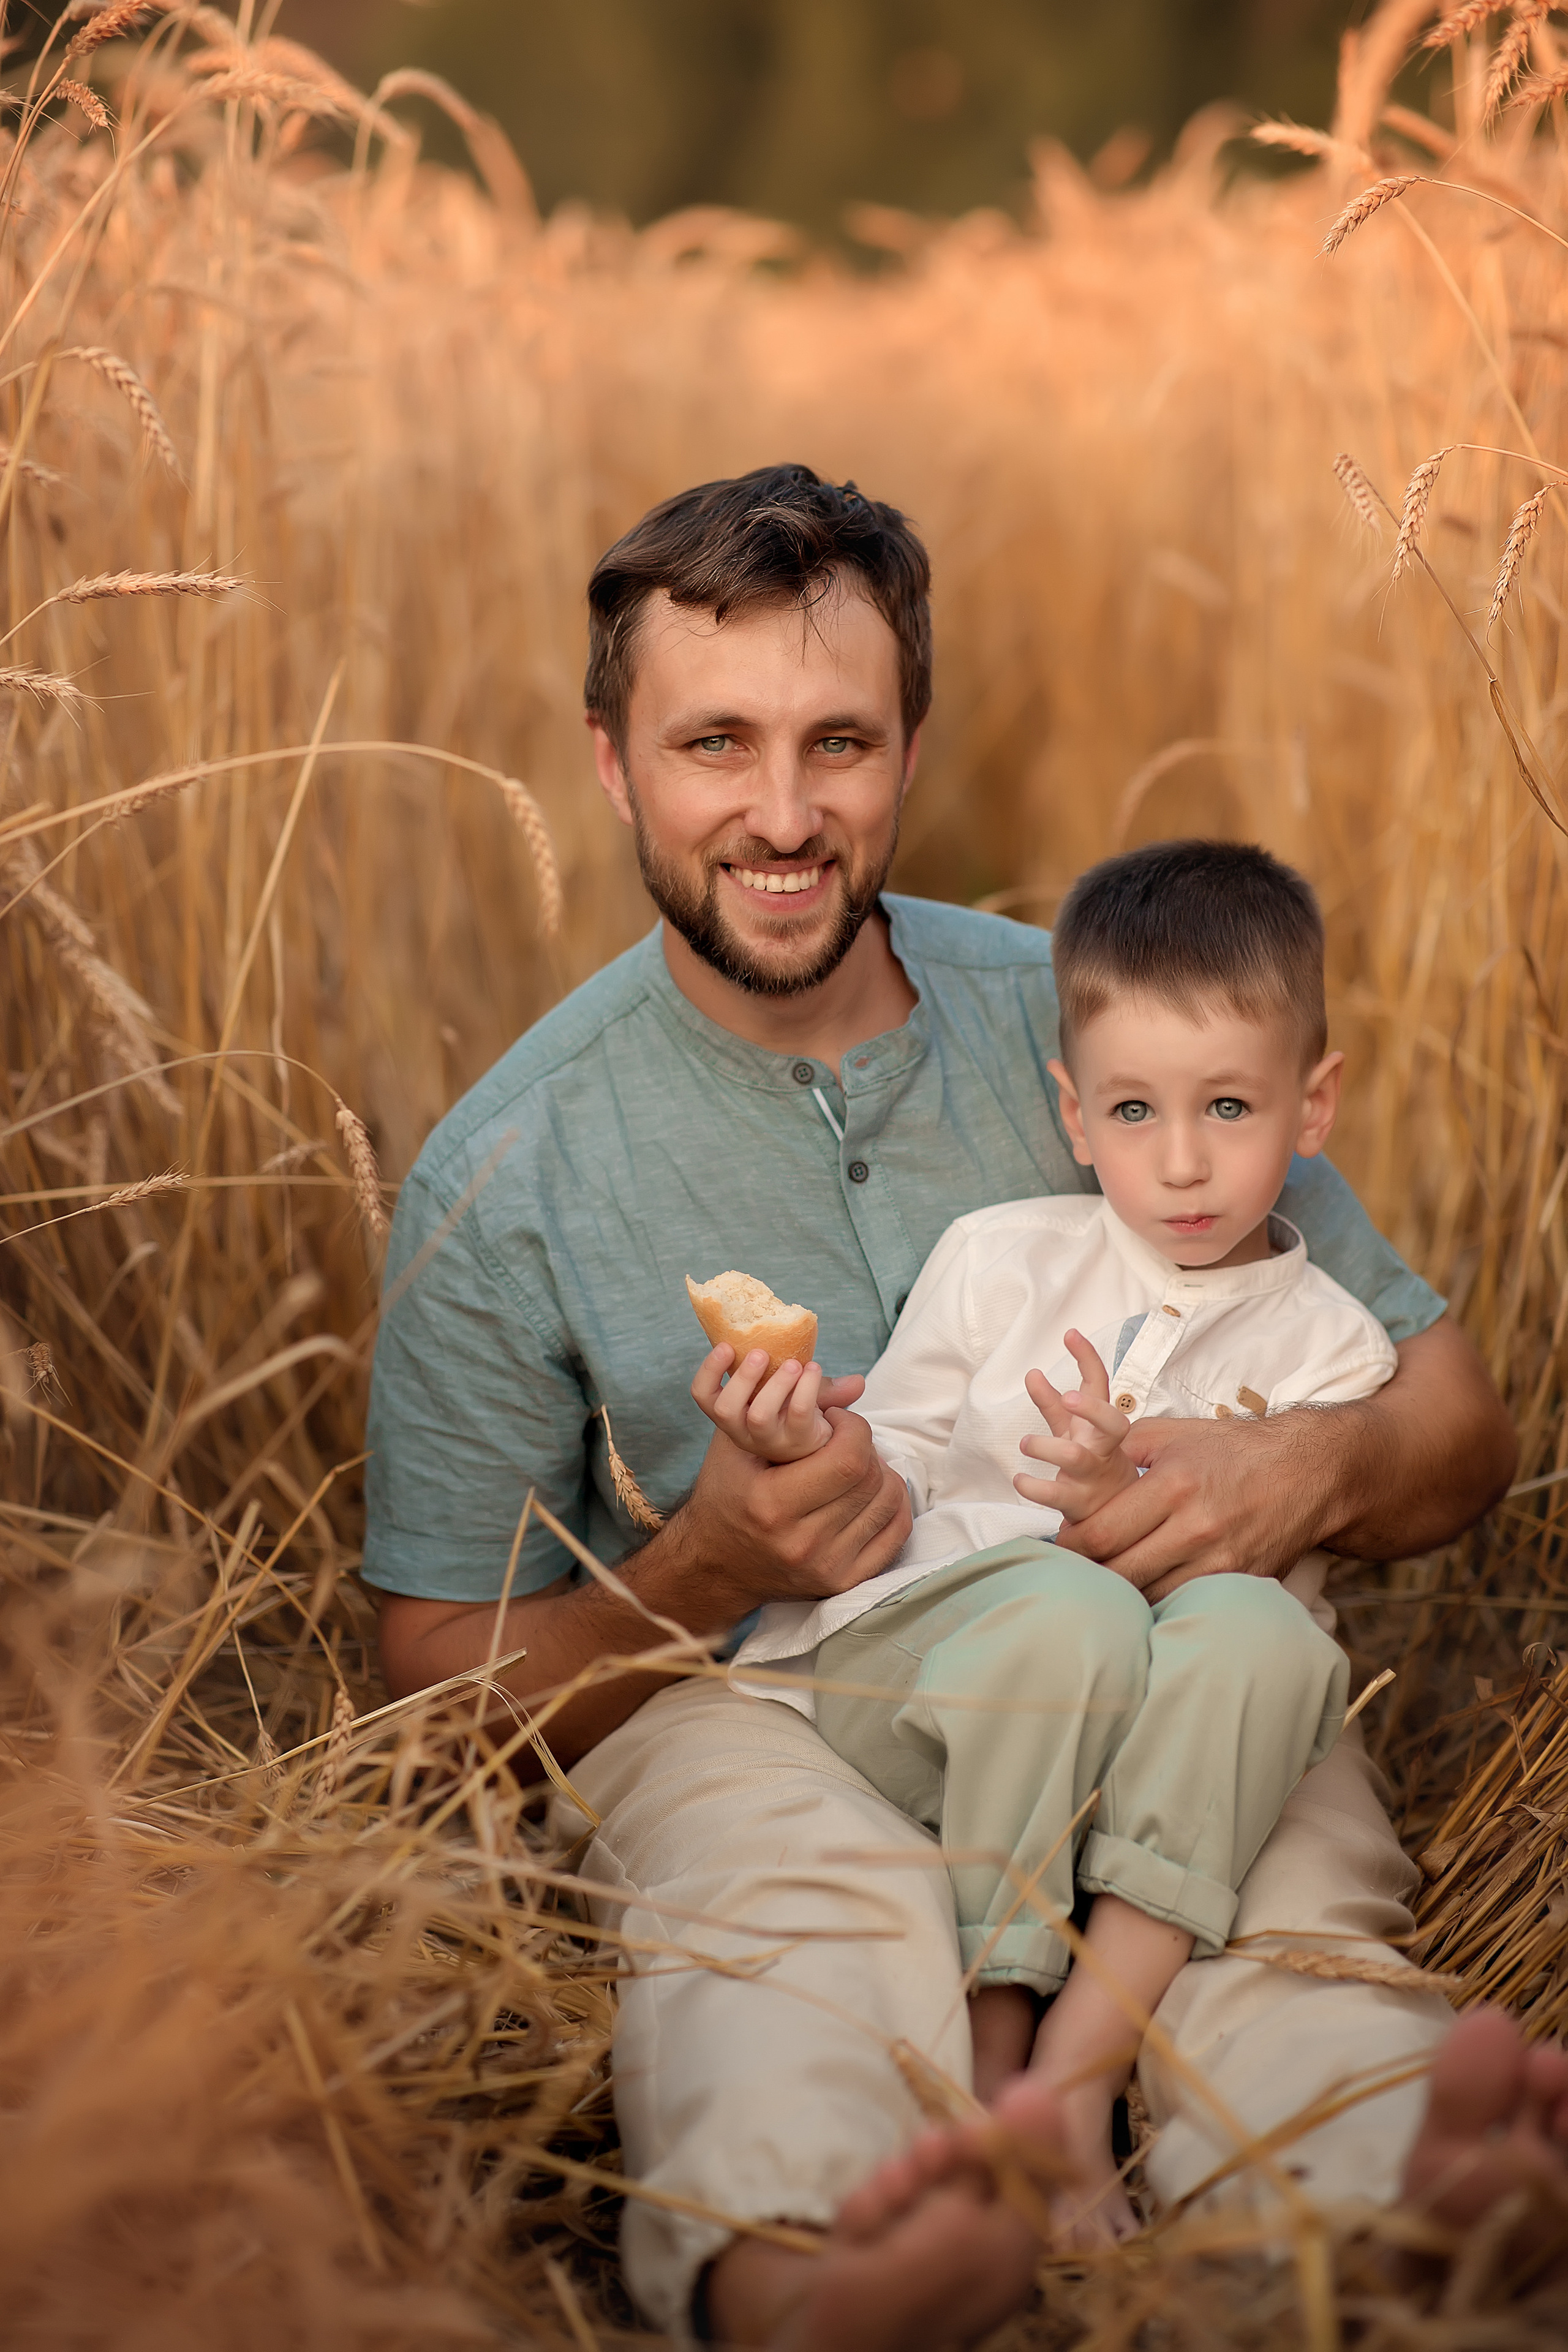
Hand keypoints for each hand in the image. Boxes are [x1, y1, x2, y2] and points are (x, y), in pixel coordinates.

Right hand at [674, 1406, 912, 1617]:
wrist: (714, 1563)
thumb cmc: (726, 1492)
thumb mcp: (739, 1442)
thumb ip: (793, 1406)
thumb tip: (858, 1383)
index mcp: (772, 1505)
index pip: (848, 1458)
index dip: (852, 1426)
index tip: (834, 1419)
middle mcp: (801, 1542)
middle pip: (869, 1478)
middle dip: (863, 1446)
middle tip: (842, 1439)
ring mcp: (825, 1567)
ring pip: (887, 1502)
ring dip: (879, 1471)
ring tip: (852, 1464)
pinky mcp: (843, 1582)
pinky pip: (895, 1534)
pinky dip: (892, 1504)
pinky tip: (870, 1490)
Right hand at [691, 1343, 858, 1462]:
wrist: (821, 1452)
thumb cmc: (799, 1413)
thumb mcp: (791, 1390)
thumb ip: (807, 1377)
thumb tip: (858, 1382)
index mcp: (733, 1413)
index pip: (703, 1395)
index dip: (709, 1371)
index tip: (727, 1346)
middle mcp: (745, 1431)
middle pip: (725, 1409)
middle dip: (742, 1378)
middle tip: (762, 1353)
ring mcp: (771, 1441)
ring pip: (759, 1416)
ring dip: (777, 1385)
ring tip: (794, 1364)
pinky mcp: (798, 1443)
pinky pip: (798, 1415)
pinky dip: (807, 1389)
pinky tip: (814, 1372)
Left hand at [1013, 1328, 1139, 1520]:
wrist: (1116, 1517)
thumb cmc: (1093, 1465)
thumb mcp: (1075, 1432)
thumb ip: (1053, 1405)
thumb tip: (1032, 1372)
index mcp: (1101, 1427)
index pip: (1101, 1387)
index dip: (1088, 1359)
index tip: (1070, 1334)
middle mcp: (1102, 1449)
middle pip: (1112, 1424)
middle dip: (1092, 1409)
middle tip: (1069, 1397)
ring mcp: (1093, 1477)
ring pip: (1077, 1458)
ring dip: (1048, 1448)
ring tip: (1025, 1442)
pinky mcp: (1080, 1504)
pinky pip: (1056, 1496)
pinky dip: (1035, 1488)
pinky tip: (1019, 1480)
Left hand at [1054, 1410, 1329, 1598]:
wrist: (1308, 1471)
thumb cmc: (1233, 1449)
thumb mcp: (1174, 1433)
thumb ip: (1119, 1445)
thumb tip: (1068, 1453)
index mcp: (1174, 1485)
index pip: (1102, 1533)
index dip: (1072, 1545)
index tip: (1063, 1543)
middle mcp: (1197, 1528)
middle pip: (1120, 1571)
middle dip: (1090, 1572)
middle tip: (1076, 1568)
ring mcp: (1222, 1562)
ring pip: (1149, 1595)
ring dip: (1122, 1591)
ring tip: (1106, 1579)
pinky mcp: (1241, 1583)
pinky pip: (1184, 1603)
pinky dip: (1159, 1600)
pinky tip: (1146, 1587)